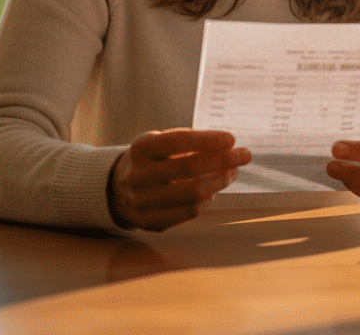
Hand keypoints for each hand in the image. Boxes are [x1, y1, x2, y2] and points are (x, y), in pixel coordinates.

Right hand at [108, 129, 250, 230]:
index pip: (177, 142)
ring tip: (232, 172)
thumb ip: (188, 142)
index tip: (231, 139)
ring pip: (192, 194)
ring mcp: (142, 202)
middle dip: (223, 161)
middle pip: (189, 169)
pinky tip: (213, 190)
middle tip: (243, 155)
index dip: (207, 140)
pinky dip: (207, 200)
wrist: (115, 188)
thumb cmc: (149, 160)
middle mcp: (138, 176)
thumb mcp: (158, 142)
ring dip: (220, 181)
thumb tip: (227, 146)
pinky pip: (189, 212)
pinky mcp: (151, 221)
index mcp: (140, 149)